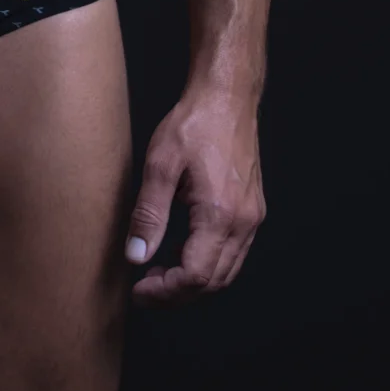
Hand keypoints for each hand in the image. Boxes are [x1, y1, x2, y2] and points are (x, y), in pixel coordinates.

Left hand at [123, 82, 264, 305]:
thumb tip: (136, 256)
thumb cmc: (195, 123)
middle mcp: (243, 221)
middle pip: (213, 282)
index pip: (195, 276)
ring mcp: (252, 217)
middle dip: (176, 294)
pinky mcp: (252, 211)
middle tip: (144, 288)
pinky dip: (208, 265)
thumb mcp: (160, 165)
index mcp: (220, 214)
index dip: (164, 292)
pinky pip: (233, 254)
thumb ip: (149, 215)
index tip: (138, 290)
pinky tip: (182, 254)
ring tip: (158, 274)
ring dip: (193, 283)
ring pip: (226, 273)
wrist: (227, 97)